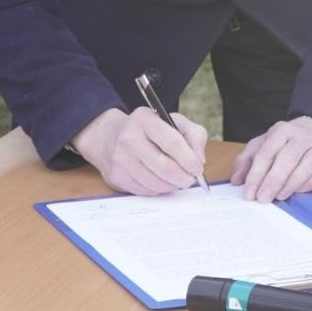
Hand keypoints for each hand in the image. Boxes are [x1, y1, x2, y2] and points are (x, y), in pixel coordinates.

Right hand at [69, 106, 209, 195]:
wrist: (112, 138)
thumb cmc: (150, 131)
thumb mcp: (174, 122)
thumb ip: (194, 135)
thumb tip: (199, 159)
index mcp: (145, 119)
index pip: (171, 142)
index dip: (189, 159)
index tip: (198, 168)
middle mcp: (129, 137)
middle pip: (164, 167)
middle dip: (184, 178)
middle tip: (191, 179)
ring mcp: (120, 158)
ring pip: (156, 183)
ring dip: (173, 186)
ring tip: (178, 180)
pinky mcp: (116, 176)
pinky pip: (145, 191)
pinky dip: (159, 190)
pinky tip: (161, 181)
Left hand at [230, 117, 311, 202]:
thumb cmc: (289, 144)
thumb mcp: (265, 145)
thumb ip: (248, 160)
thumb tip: (236, 179)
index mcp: (281, 130)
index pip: (266, 152)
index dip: (256, 174)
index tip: (249, 193)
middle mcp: (302, 136)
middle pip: (286, 158)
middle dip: (272, 180)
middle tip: (263, 198)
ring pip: (306, 164)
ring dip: (291, 183)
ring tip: (279, 197)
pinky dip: (310, 183)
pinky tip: (299, 191)